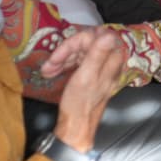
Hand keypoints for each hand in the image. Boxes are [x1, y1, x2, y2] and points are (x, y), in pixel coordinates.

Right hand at [52, 29, 125, 151]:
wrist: (76, 126)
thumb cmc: (80, 103)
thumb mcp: (86, 77)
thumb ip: (98, 55)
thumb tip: (108, 34)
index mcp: (112, 60)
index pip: (94, 36)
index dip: (75, 43)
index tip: (60, 54)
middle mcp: (109, 61)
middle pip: (86, 43)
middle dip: (66, 52)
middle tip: (50, 64)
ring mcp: (100, 66)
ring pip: (80, 51)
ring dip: (62, 59)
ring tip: (48, 71)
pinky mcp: (91, 72)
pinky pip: (78, 60)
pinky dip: (64, 64)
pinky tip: (52, 72)